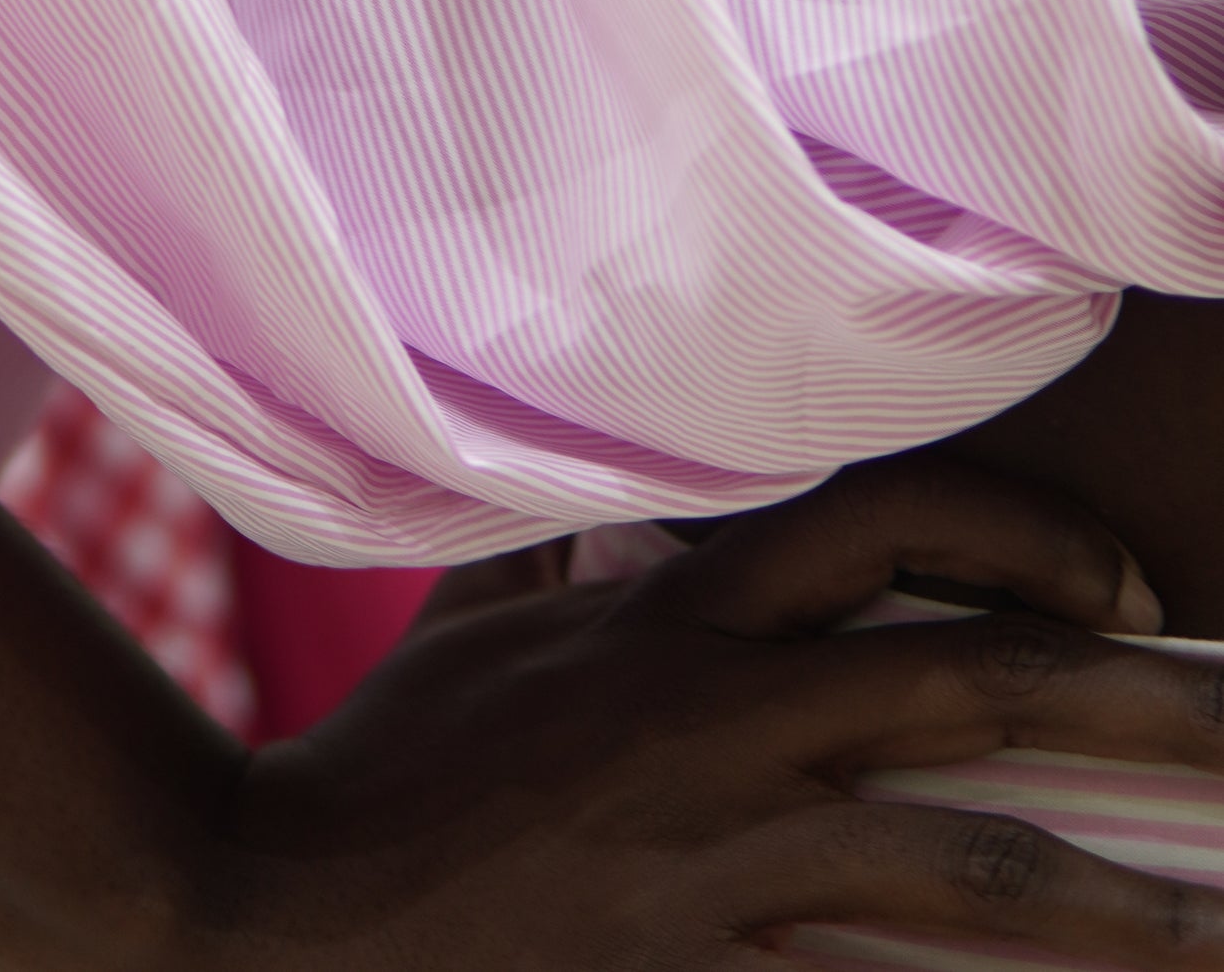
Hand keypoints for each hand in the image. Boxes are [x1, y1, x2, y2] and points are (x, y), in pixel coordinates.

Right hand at [200, 453, 1223, 970]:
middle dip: (1138, 712)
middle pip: (969, 688)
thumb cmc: (380, 772)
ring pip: (958, 871)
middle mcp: (717, 725)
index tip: (1125, 592)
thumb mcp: (466, 626)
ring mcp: (713, 868)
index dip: (1025, 545)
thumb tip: (590, 487)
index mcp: (675, 621)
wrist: (271, 920)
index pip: (887, 531)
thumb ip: (552, 551)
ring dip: (1116, 904)